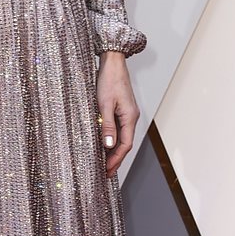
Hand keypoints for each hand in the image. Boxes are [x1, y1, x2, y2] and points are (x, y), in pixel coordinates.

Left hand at [96, 51, 139, 176]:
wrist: (113, 62)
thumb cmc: (109, 80)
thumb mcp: (104, 104)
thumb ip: (107, 126)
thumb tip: (109, 146)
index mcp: (130, 117)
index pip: (125, 145)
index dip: (116, 160)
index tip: (106, 170)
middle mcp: (131, 117)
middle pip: (125, 144)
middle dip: (115, 159)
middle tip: (104, 172)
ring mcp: (128, 113)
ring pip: (122, 137)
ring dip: (113, 151)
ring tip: (103, 162)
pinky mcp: (122, 109)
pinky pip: (119, 129)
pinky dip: (112, 140)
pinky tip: (104, 144)